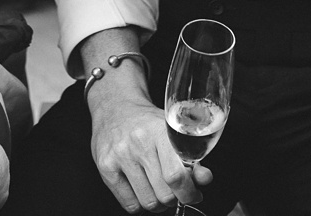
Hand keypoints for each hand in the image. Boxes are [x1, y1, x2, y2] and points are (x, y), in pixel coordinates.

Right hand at [89, 93, 209, 212]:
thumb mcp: (173, 131)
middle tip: (174, 189)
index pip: (176, 176)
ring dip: (158, 203)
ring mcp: (119, 156)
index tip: (194, 194)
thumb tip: (205, 179)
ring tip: (157, 189)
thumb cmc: (147, 122)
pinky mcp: (105, 167)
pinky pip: (130, 204)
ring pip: (148, 202)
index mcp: (160, 132)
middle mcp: (138, 143)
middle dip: (175, 198)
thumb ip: (192, 156)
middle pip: (164, 193)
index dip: (189, 192)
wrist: (115, 107)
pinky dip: (140, 204)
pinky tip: (142, 190)